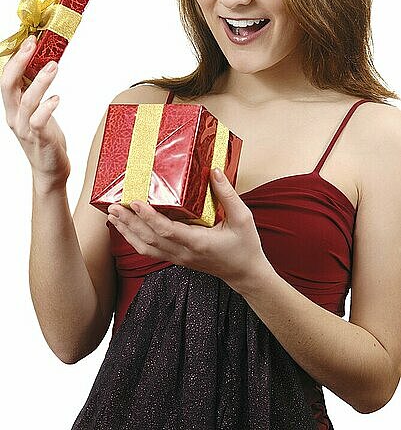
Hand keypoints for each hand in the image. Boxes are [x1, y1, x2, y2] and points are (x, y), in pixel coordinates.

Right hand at [0, 35, 69, 189]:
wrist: (50, 169)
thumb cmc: (46, 138)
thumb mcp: (37, 111)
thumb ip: (35, 92)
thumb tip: (43, 64)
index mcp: (12, 108)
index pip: (6, 78)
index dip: (14, 58)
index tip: (29, 40)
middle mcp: (15, 117)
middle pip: (8, 85)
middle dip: (19, 62)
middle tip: (33, 45)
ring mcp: (26, 129)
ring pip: (26, 100)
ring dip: (40, 81)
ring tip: (53, 66)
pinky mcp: (40, 139)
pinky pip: (39, 121)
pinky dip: (47, 108)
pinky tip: (56, 98)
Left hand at [107, 167, 270, 289]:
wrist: (245, 274)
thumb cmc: (245, 246)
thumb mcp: (243, 218)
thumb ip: (227, 195)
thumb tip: (214, 171)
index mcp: (198, 242)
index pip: (167, 230)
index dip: (149, 217)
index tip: (136, 202)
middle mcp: (183, 252)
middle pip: (148, 239)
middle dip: (129, 222)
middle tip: (113, 206)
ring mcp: (178, 258)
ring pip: (145, 247)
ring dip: (127, 231)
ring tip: (113, 215)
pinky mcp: (176, 258)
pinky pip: (150, 250)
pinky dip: (135, 239)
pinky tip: (126, 228)